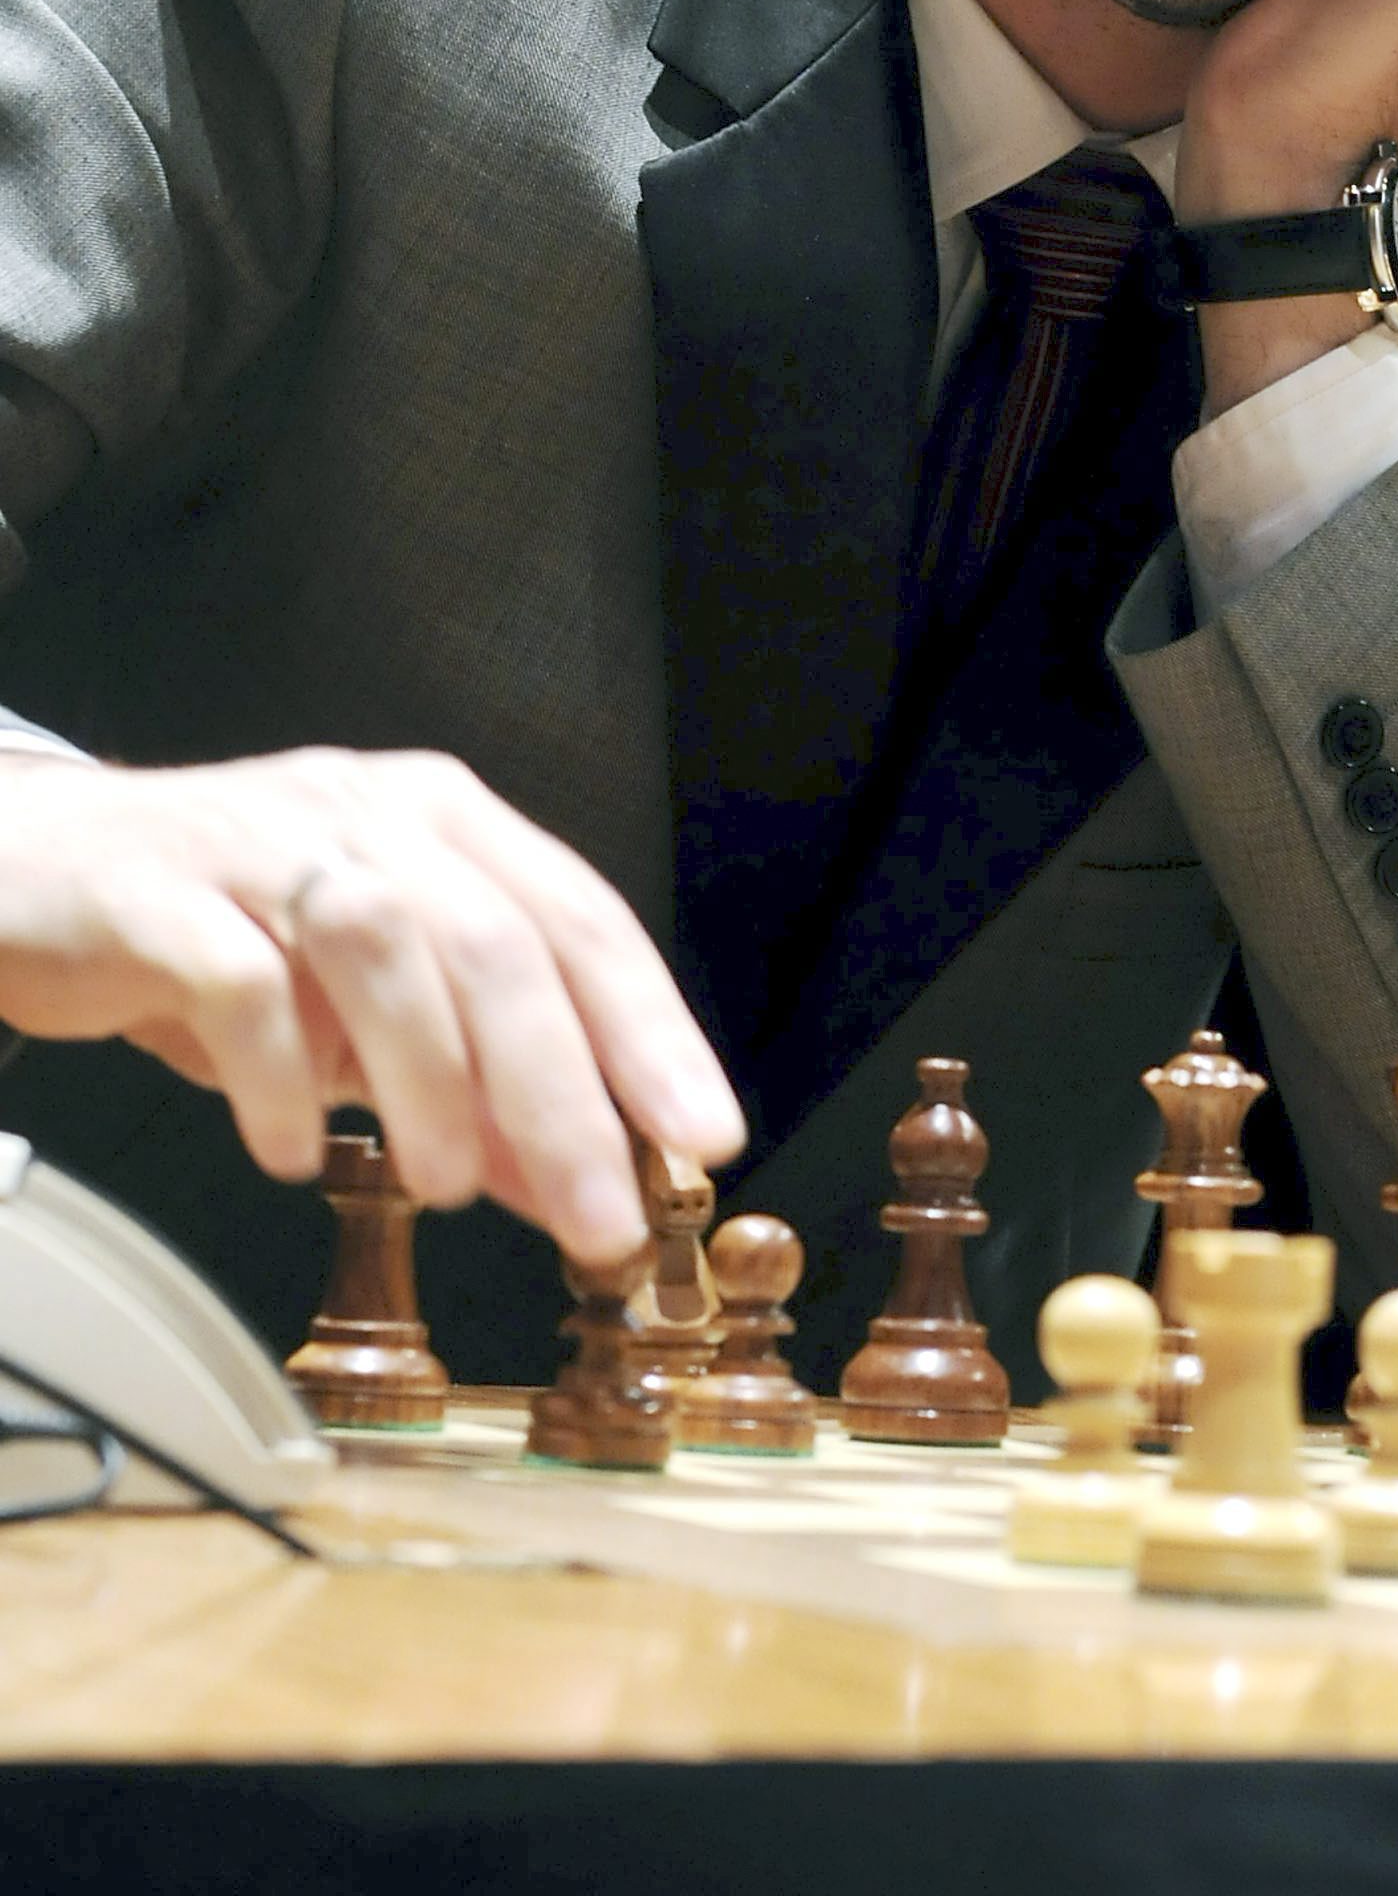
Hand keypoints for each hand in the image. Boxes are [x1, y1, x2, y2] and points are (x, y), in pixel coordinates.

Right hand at [0, 746, 743, 1265]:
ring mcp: (262, 841)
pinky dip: (280, 1075)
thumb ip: (476, 1088)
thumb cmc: (227, 930)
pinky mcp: (159, 889)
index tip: (700, 1137)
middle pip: (495, 942)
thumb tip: (578, 1190)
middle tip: (595, 1213)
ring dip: (428, 1079)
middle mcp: (369, 813)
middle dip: (560, 1092)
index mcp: (444, 823)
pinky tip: (296, 1150)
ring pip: (381, 944)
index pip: (581, 919)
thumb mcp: (368, 1010)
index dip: (651, 1031)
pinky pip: (239, 979)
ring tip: (446, 1187)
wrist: (40, 866)